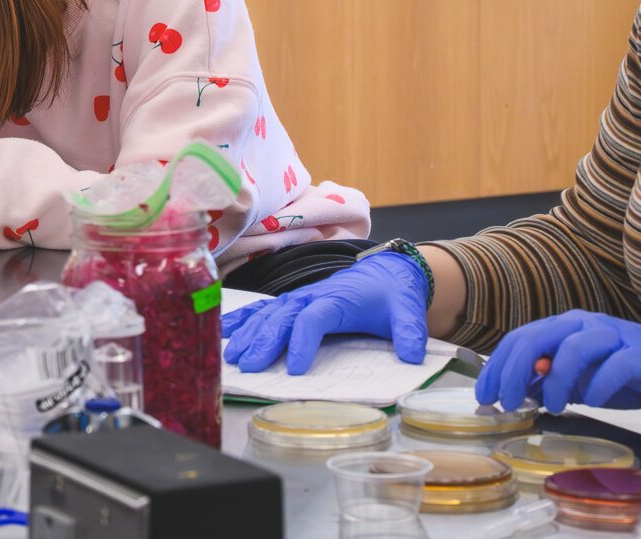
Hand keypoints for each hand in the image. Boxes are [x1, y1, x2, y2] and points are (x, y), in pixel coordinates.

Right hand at [221, 251, 429, 373]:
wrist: (387, 271)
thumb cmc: (393, 294)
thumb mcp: (407, 311)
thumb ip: (409, 332)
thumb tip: (413, 355)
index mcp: (338, 299)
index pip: (314, 318)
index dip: (302, 341)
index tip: (293, 368)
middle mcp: (313, 295)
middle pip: (283, 316)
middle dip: (264, 341)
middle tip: (249, 366)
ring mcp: (300, 297)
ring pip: (269, 313)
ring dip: (250, 333)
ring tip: (233, 355)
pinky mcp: (294, 302)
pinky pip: (265, 309)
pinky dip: (245, 318)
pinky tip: (227, 332)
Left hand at [475, 310, 640, 428]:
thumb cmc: (626, 375)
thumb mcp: (579, 380)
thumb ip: (549, 380)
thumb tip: (517, 391)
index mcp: (565, 327)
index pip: (520, 339)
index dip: (498, 366)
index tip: (485, 395)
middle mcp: (585, 324)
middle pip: (538, 337)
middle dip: (515, 371)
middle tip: (508, 403)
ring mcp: (615, 336)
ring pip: (573, 347)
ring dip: (556, 380)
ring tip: (552, 407)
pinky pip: (615, 364)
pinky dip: (598, 384)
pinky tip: (591, 402)